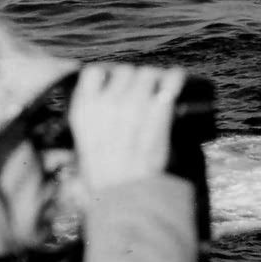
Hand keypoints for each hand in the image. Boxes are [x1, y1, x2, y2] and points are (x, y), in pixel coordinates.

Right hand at [68, 64, 184, 190]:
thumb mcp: (84, 144)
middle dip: (134, 80)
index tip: (115, 83)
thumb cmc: (104, 174)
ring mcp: (133, 102)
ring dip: (155, 80)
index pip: (93, 71)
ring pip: (148, 72)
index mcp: (83, 109)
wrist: (125, 191)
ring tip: (158, 93)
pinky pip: (171, 78)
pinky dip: (176, 78)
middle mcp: (107, 101)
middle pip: (125, 70)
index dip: (107, 75)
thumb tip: (108, 107)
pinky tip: (177, 83)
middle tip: (142, 93)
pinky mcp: (158, 108)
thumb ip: (94, 120)